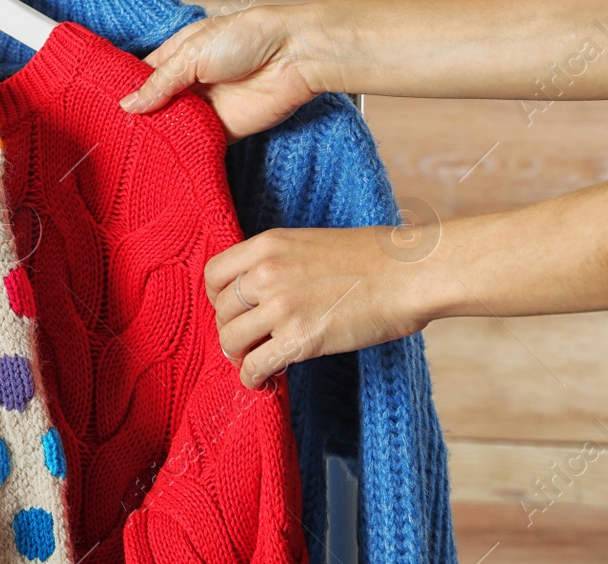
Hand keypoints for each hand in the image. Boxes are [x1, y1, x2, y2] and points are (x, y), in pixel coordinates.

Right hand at [119, 6, 323, 141]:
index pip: (143, 77)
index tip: (102, 108)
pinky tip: (161, 158)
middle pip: (155, 105)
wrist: (293, 56)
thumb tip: (128, 105)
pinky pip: (197, 144)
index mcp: (178, 56)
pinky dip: (182, 150)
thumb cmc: (246, 37)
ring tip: (129, 150)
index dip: (125, 91)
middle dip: (139, 119)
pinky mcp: (223, 131)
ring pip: (172, 127)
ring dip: (157, 137)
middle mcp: (189, 83)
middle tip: (112, 135)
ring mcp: (205, 108)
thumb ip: (159, 83)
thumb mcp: (190, 54)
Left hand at [205, 228, 432, 387]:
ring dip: (239, 355)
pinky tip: (265, 381)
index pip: (213, 274)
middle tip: (247, 341)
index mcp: (267, 245)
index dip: (218, 298)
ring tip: (255, 362)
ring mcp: (281, 306)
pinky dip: (253, 378)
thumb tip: (259, 292)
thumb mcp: (310, 244)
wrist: (411, 273)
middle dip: (230, 329)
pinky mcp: (300, 339)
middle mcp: (266, 273)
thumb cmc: (372, 258)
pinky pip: (255, 365)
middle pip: (221, 310)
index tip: (233, 310)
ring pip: (230, 339)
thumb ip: (279, 263)